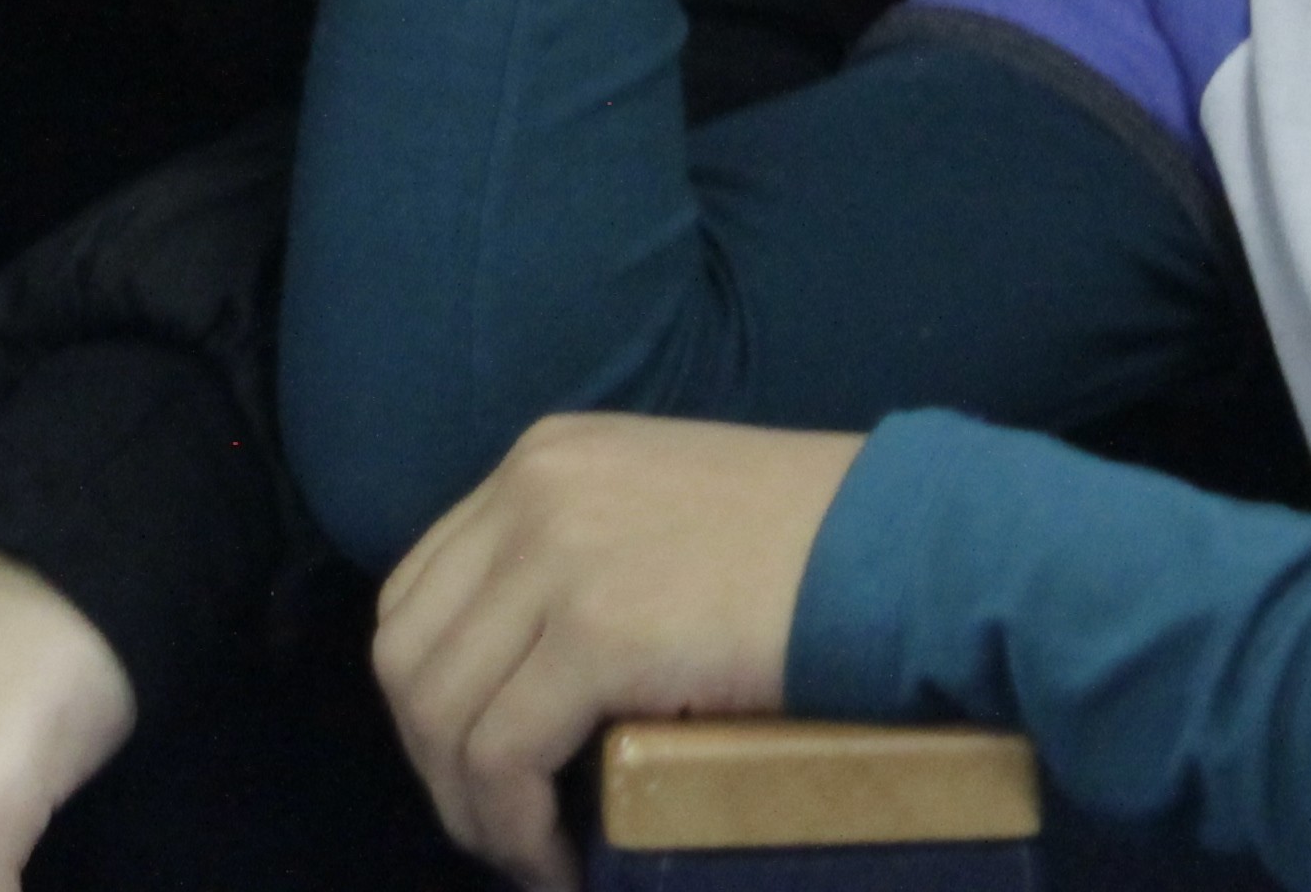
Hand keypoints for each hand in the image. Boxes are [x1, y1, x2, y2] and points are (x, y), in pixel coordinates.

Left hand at [369, 414, 863, 891]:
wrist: (902, 544)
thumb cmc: (813, 537)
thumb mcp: (666, 503)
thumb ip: (589, 548)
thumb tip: (533, 665)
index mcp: (543, 459)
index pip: (419, 588)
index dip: (430, 696)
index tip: (477, 768)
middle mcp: (530, 491)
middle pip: (408, 653)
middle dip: (435, 764)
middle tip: (497, 829)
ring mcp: (558, 556)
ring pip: (441, 712)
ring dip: (473, 810)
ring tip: (530, 856)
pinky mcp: (598, 632)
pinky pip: (503, 755)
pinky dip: (516, 828)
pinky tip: (560, 862)